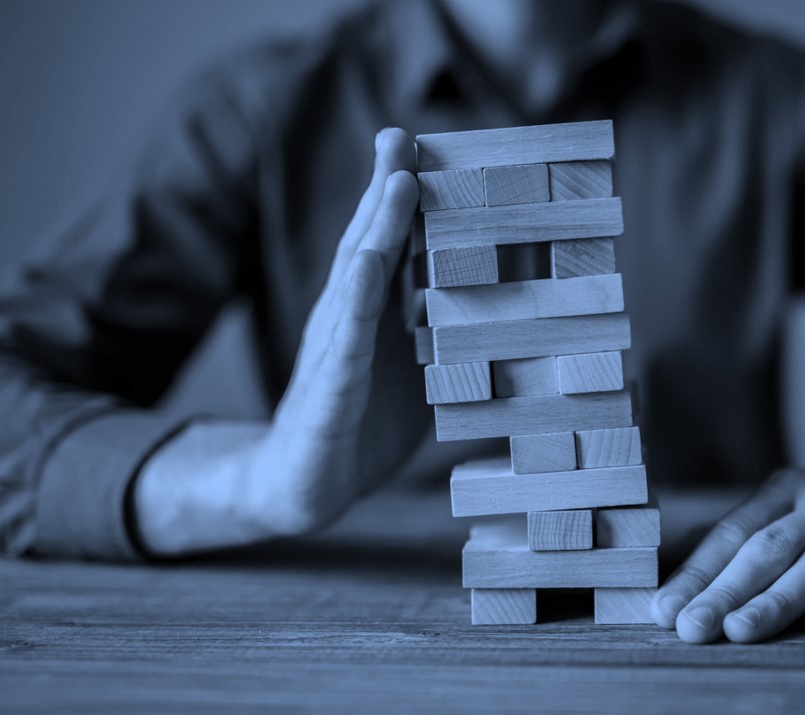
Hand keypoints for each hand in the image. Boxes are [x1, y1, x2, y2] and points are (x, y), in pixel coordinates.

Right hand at [134, 128, 419, 553]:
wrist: (304, 488)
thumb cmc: (363, 421)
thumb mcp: (412, 369)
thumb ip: (437, 328)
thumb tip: (499, 297)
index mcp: (371, 315)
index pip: (387, 247)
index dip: (403, 198)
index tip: (421, 145)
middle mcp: (347, 321)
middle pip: (367, 245)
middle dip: (386, 189)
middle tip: (402, 136)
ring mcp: (333, 352)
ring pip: (354, 281)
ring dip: (376, 228)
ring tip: (398, 182)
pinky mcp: (327, 393)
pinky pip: (344, 344)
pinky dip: (356, 303)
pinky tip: (366, 268)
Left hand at [652, 433, 804, 642]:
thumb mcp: (800, 510)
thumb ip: (751, 541)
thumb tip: (683, 583)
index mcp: (787, 491)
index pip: (734, 534)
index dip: (698, 573)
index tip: (665, 610)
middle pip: (769, 549)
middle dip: (726, 591)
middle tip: (691, 628)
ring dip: (778, 600)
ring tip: (740, 631)